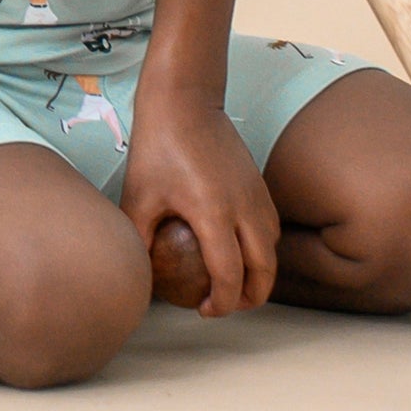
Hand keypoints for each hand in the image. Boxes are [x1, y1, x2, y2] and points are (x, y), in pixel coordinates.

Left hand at [120, 86, 280, 316]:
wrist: (184, 100)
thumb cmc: (158, 146)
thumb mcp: (139, 196)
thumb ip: (139, 239)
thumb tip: (138, 273)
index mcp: (214, 214)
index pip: (230, 276)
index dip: (222, 304)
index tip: (204, 310)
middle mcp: (244, 207)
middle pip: (264, 271)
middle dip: (251, 298)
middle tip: (226, 306)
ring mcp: (256, 194)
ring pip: (272, 249)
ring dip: (261, 274)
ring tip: (236, 284)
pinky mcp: (259, 182)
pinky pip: (271, 226)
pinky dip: (263, 248)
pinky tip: (239, 249)